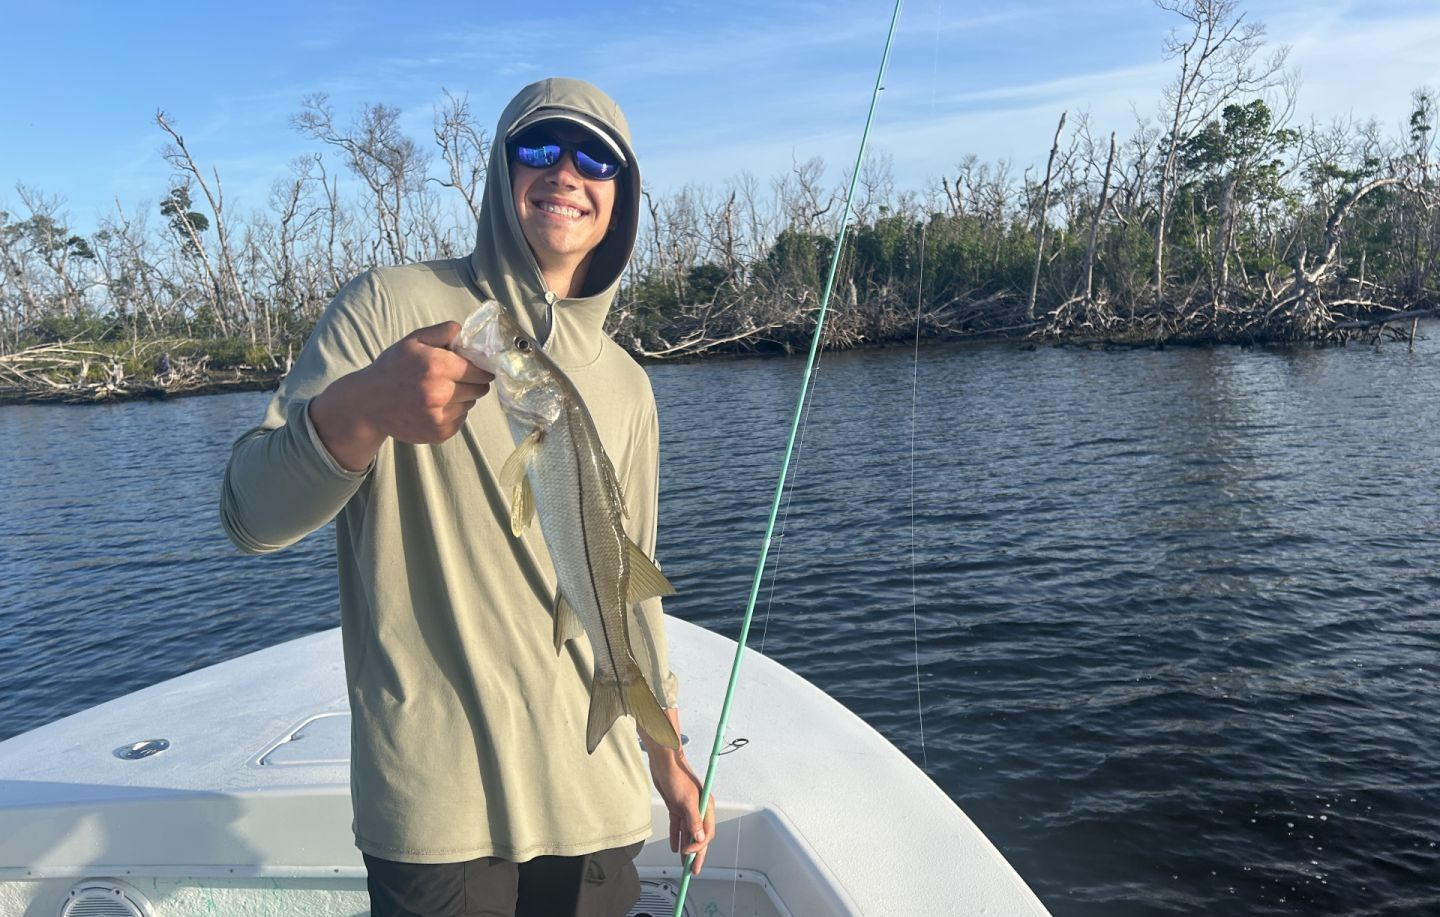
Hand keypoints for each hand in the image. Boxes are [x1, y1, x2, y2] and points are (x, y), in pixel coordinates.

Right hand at [311, 321, 493, 469]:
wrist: (368, 403)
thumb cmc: (393, 368)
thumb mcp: (412, 341)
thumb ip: (441, 332)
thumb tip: (462, 330)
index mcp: (437, 367)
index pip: (479, 370)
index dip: (480, 368)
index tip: (476, 367)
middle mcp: (440, 394)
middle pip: (479, 389)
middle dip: (473, 382)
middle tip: (457, 379)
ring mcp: (440, 417)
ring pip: (470, 405)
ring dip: (462, 398)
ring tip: (440, 392)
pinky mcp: (439, 434)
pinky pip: (460, 420)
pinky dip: (453, 413)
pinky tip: (435, 407)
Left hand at [642, 710, 714, 875]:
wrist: (664, 762)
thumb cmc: (677, 775)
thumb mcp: (686, 799)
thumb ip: (693, 820)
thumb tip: (699, 838)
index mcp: (706, 806)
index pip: (706, 833)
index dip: (699, 847)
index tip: (688, 855)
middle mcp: (699, 809)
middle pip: (699, 836)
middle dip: (696, 854)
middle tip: (693, 870)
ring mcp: (688, 808)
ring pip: (688, 834)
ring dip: (686, 848)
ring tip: (683, 864)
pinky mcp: (677, 806)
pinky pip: (678, 826)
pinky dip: (676, 837)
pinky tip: (674, 846)